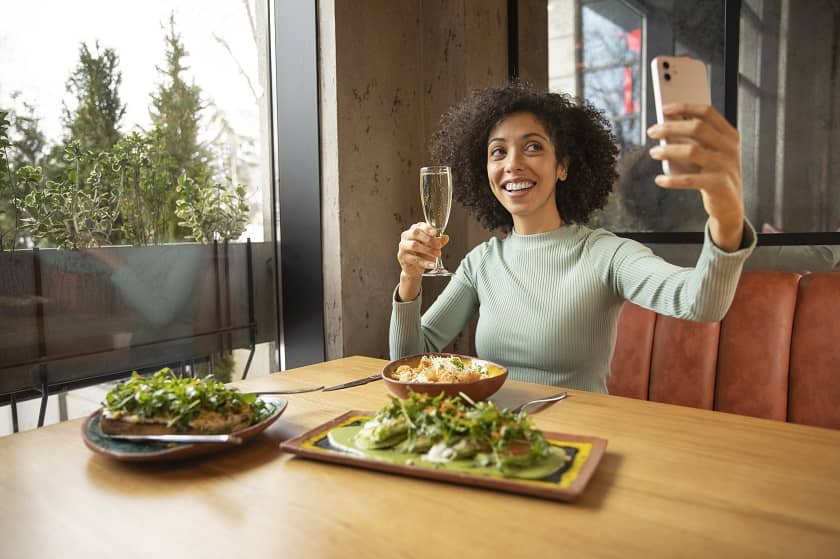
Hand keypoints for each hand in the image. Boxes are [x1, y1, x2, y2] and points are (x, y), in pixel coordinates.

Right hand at [396, 222, 449, 300]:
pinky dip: (425, 262)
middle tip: (439, 245)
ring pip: (414, 245)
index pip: (419, 226)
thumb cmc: (422, 254)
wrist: (414, 268)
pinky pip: (414, 259)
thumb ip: (438, 241)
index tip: (435, 232)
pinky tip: (433, 264)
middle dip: (428, 239)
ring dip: (428, 250)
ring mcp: (403, 246)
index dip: (427, 228)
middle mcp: (406, 236)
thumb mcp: (432, 246)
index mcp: (414, 230)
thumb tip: (446, 237)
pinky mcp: (402, 257)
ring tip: (437, 254)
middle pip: (415, 233)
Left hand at [647, 103, 744, 250]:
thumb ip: (695, 139)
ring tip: (653, 152)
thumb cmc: (715, 174)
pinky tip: (660, 179)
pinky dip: (672, 179)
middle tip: (652, 131)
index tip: (664, 109)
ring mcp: (725, 165)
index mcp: (729, 135)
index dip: (685, 107)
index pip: (707, 112)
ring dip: (668, 150)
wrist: (730, 205)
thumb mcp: (711, 153)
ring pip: (692, 151)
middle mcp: (729, 147)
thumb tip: (668, 123)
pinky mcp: (719, 184)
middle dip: (671, 127)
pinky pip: (690, 179)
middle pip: (697, 128)